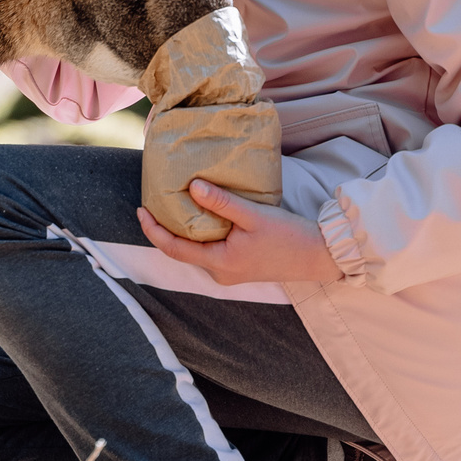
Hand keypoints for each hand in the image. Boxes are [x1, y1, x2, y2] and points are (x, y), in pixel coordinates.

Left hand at [137, 179, 341, 286]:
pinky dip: (202, 233)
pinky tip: (204, 215)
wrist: (320, 256)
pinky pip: (211, 250)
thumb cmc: (289, 237)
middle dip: (166, 228)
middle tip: (155, 202)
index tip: (140, 209)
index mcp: (220, 263)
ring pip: (197, 250)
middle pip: (182, 251)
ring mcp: (230, 273)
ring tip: (175, 205)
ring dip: (185, 230)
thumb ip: (222, 203)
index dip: (153, 230)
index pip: (174, 249)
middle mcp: (221, 273)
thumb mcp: (253, 215)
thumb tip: (192, 187)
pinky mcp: (240, 267)